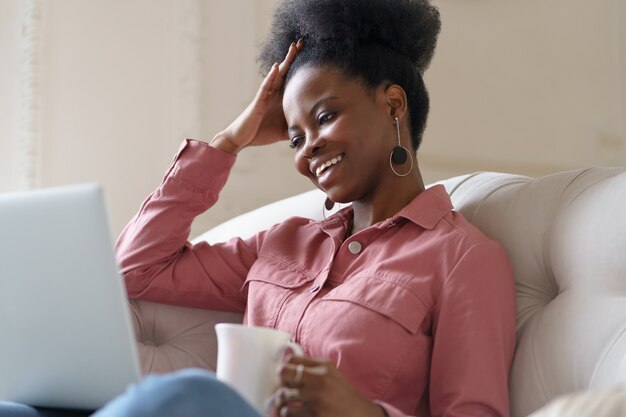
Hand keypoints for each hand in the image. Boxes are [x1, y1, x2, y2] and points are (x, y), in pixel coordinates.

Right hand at [210, 40, 301, 154]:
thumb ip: (298, 129)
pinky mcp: (258, 102)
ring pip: (276, 75)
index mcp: (281, 99)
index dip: (299, 68)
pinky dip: (270, 77)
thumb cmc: (262, 133)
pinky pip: (265, 87)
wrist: (242, 139)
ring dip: (284, 62)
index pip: (292, 81)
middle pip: (285, 72)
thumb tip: (314, 132)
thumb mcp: (285, 131)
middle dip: (293, 58)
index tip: (311, 56)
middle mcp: (273, 94)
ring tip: (292, 48)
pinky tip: (276, 67)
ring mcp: (265, 96)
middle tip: (302, 42)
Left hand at [268, 356, 385, 416]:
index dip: (284, 368)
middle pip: (282, 373)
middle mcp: (319, 380)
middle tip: (285, 391)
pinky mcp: (314, 416)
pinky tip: (297, 414)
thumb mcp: (332, 374)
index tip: (286, 377)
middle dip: (280, 383)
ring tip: (291, 405)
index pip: (290, 359)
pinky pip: (288, 413)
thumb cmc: (343, 395)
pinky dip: (289, 414)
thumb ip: (311, 366)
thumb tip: (284, 363)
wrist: (362, 415)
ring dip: (284, 403)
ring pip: (282, 396)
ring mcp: (316, 399)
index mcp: (323, 367)